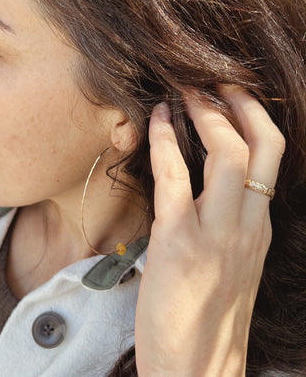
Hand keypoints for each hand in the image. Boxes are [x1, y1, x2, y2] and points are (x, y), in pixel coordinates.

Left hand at [135, 87, 284, 375]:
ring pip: (226, 153)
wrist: (196, 369)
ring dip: (204, 113)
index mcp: (259, 227)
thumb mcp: (232, 262)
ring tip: (184, 92)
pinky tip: (156, 121)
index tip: (235, 93)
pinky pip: (175, 176)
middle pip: (260, 145)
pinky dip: (166, 140)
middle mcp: (247, 225)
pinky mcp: (178, 241)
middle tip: (212, 80)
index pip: (271, 156)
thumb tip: (206, 185)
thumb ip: (228, 222)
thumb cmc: (207, 314)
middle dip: (238, 103)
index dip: (255, 116)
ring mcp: (217, 232)